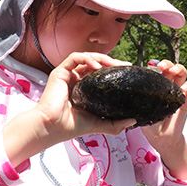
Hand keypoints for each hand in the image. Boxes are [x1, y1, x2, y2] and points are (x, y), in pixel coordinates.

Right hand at [4, 52, 135, 166]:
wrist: (53, 127)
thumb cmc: (71, 126)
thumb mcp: (99, 124)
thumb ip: (116, 124)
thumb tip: (134, 120)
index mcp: (84, 89)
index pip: (100, 73)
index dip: (113, 70)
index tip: (127, 71)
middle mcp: (76, 79)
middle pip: (96, 63)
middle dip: (111, 62)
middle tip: (125, 66)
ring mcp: (68, 74)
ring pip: (87, 57)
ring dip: (102, 58)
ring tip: (113, 64)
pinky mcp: (60, 71)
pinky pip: (75, 57)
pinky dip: (87, 58)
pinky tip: (97, 65)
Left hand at [142, 60, 186, 178]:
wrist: (163, 139)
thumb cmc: (150, 126)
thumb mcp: (140, 114)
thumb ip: (136, 104)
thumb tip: (129, 95)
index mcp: (155, 87)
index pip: (156, 72)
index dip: (154, 66)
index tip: (150, 66)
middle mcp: (167, 87)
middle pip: (169, 68)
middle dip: (167, 64)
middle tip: (162, 66)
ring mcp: (177, 92)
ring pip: (181, 73)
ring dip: (179, 69)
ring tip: (174, 71)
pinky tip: (184, 89)